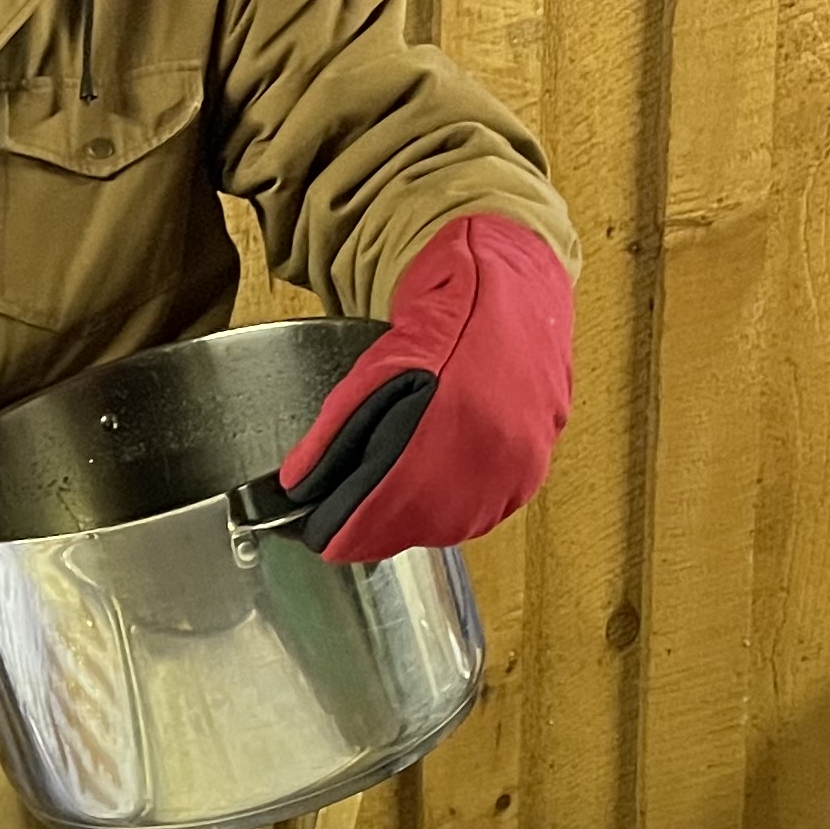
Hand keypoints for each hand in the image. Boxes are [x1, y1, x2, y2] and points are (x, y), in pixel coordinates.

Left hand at [275, 214, 574, 562]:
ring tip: (395, 482)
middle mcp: (483, 460)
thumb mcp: (373, 371)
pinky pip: (479, 517)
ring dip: (410, 518)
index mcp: (438, 430)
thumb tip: (299, 487)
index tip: (314, 530)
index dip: (336, 529)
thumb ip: (331, 435)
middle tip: (349, 504)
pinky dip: (448, 508)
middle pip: (406, 531)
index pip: (372, 518)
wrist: (516, 298)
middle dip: (371, 524)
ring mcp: (513, 472)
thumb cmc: (446, 324)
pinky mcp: (530, 477)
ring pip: (443, 530)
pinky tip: (435, 477)